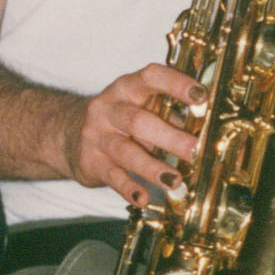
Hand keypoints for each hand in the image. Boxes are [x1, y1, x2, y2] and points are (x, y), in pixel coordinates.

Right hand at [61, 62, 205, 206]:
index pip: (151, 77)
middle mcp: (109, 109)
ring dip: (153, 168)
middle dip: (170, 137)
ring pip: (125, 151)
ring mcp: (97, 136)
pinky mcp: (91, 162)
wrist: (66, 133)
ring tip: (175, 180)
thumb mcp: (140, 105)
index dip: (176, 84)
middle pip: (139, 121)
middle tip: (195, 150)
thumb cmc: (119, 118)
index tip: (201, 96)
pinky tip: (143, 197)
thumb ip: (169, 112)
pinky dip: (129, 188)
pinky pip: (112, 176)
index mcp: (127, 88)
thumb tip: (208, 125)